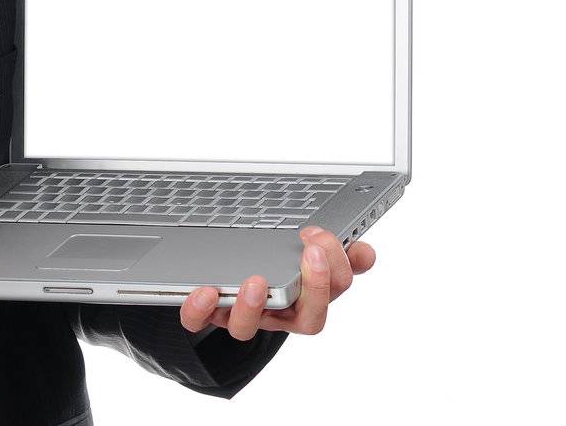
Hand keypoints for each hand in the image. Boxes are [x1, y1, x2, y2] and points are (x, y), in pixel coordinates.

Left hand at [179, 226, 376, 339]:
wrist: (226, 290)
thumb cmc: (276, 271)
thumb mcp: (307, 259)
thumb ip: (338, 255)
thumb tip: (364, 252)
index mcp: (308, 298)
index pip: (336, 292)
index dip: (335, 269)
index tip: (321, 236)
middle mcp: (279, 315)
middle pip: (309, 320)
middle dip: (316, 287)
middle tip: (313, 251)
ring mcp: (243, 318)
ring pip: (248, 329)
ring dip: (253, 306)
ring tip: (255, 280)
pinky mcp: (207, 315)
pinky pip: (200, 322)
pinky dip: (200, 309)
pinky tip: (207, 289)